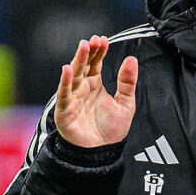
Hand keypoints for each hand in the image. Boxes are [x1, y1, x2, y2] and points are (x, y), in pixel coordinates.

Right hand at [54, 35, 138, 149]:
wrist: (101, 154)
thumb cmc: (111, 130)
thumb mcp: (126, 104)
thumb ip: (127, 82)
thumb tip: (132, 59)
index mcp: (95, 85)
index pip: (96, 64)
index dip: (99, 52)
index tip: (103, 40)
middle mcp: (82, 89)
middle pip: (83, 66)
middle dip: (88, 53)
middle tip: (93, 40)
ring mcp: (72, 98)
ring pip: (74, 76)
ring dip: (77, 61)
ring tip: (83, 47)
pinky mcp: (65, 110)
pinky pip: (64, 94)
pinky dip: (65, 82)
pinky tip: (68, 69)